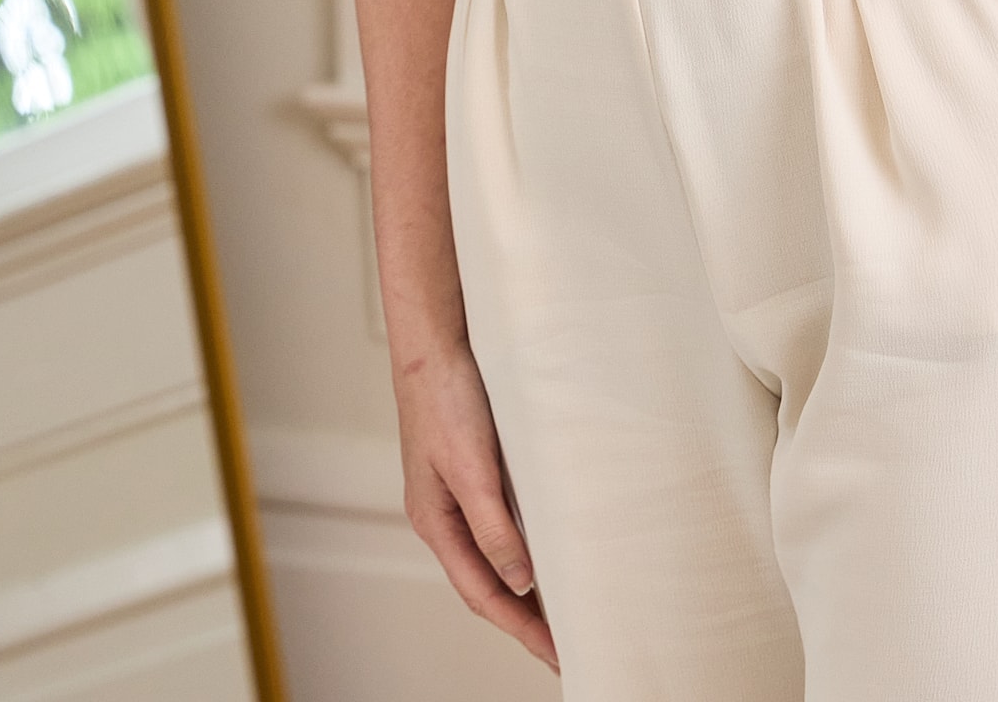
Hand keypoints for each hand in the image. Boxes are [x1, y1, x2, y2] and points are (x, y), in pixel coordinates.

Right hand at [393, 335, 557, 672]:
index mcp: (436, 523)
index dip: (521, 627)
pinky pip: (496, 528)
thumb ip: (494, 526)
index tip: (555, 653)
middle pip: (485, 584)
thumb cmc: (447, 399)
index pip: (483, 593)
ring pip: (491, 558)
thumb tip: (520, 582)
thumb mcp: (473, 466)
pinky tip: (541, 552)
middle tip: (562, 647)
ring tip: (558, 613)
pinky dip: (519, 550)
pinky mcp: (470, 473)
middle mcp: (443, 517)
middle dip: (521, 620)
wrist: (435, 344)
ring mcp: (454, 496)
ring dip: (522, 588)